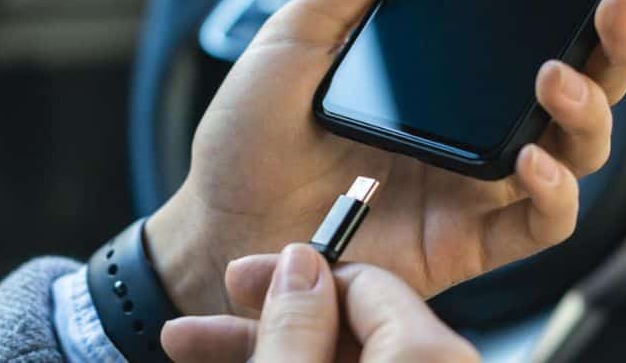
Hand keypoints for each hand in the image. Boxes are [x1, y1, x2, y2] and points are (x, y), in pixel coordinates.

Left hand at [146, 0, 625, 314]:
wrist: (218, 225)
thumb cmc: (251, 138)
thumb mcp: (299, 35)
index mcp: (447, 81)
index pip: (538, 40)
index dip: (584, 11)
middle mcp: (476, 133)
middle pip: (579, 95)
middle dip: (615, 52)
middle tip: (613, 8)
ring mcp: (477, 189)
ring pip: (578, 155)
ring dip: (585, 114)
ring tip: (555, 79)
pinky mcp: (469, 242)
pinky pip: (543, 224)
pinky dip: (554, 193)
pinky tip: (530, 160)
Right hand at [161, 243, 478, 362]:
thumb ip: (295, 327)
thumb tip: (297, 271)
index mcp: (429, 356)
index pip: (368, 282)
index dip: (293, 275)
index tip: (239, 279)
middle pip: (356, 318)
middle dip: (274, 310)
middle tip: (211, 312)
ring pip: (347, 350)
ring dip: (272, 343)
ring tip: (197, 341)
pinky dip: (299, 361)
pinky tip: (241, 352)